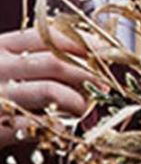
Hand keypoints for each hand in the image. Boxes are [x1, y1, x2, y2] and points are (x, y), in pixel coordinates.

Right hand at [0, 28, 91, 148]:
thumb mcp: (7, 66)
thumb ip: (37, 61)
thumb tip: (90, 62)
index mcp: (1, 47)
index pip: (47, 36)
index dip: (81, 42)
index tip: (106, 52)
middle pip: (54, 63)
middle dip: (87, 73)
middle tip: (103, 84)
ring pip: (50, 90)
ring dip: (78, 100)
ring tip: (84, 108)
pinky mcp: (0, 124)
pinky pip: (39, 123)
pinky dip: (58, 125)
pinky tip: (62, 127)